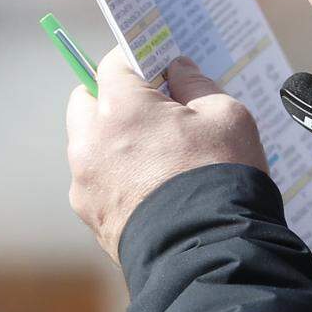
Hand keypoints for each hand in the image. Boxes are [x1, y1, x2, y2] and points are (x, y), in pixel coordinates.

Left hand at [66, 49, 267, 264]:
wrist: (210, 252)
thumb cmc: (220, 175)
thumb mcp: (226, 115)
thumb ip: (196, 83)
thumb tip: (178, 69)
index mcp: (121, 109)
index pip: (113, 64)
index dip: (137, 59)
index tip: (156, 63)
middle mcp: (91, 142)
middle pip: (86, 101)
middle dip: (112, 97)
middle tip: (153, 107)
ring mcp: (85, 184)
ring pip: (89, 144)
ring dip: (112, 139)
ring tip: (156, 153)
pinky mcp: (92, 218)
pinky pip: (97, 182)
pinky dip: (116, 176)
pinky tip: (152, 186)